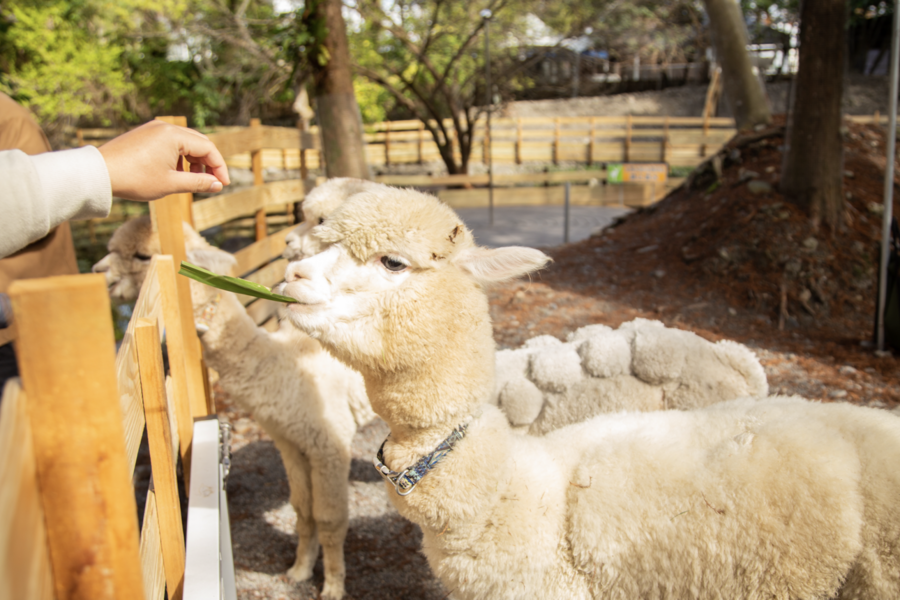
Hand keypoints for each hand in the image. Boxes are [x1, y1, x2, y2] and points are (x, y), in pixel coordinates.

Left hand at [98, 120, 230, 200]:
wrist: (99, 173)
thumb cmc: (135, 179)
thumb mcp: (171, 184)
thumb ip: (198, 183)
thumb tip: (217, 185)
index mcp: (174, 135)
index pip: (208, 149)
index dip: (219, 168)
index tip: (222, 185)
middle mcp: (165, 127)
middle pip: (199, 142)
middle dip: (208, 163)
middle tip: (211, 182)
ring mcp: (154, 128)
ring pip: (184, 142)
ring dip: (194, 160)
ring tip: (192, 179)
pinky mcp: (145, 134)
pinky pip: (170, 142)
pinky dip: (179, 156)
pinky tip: (174, 172)